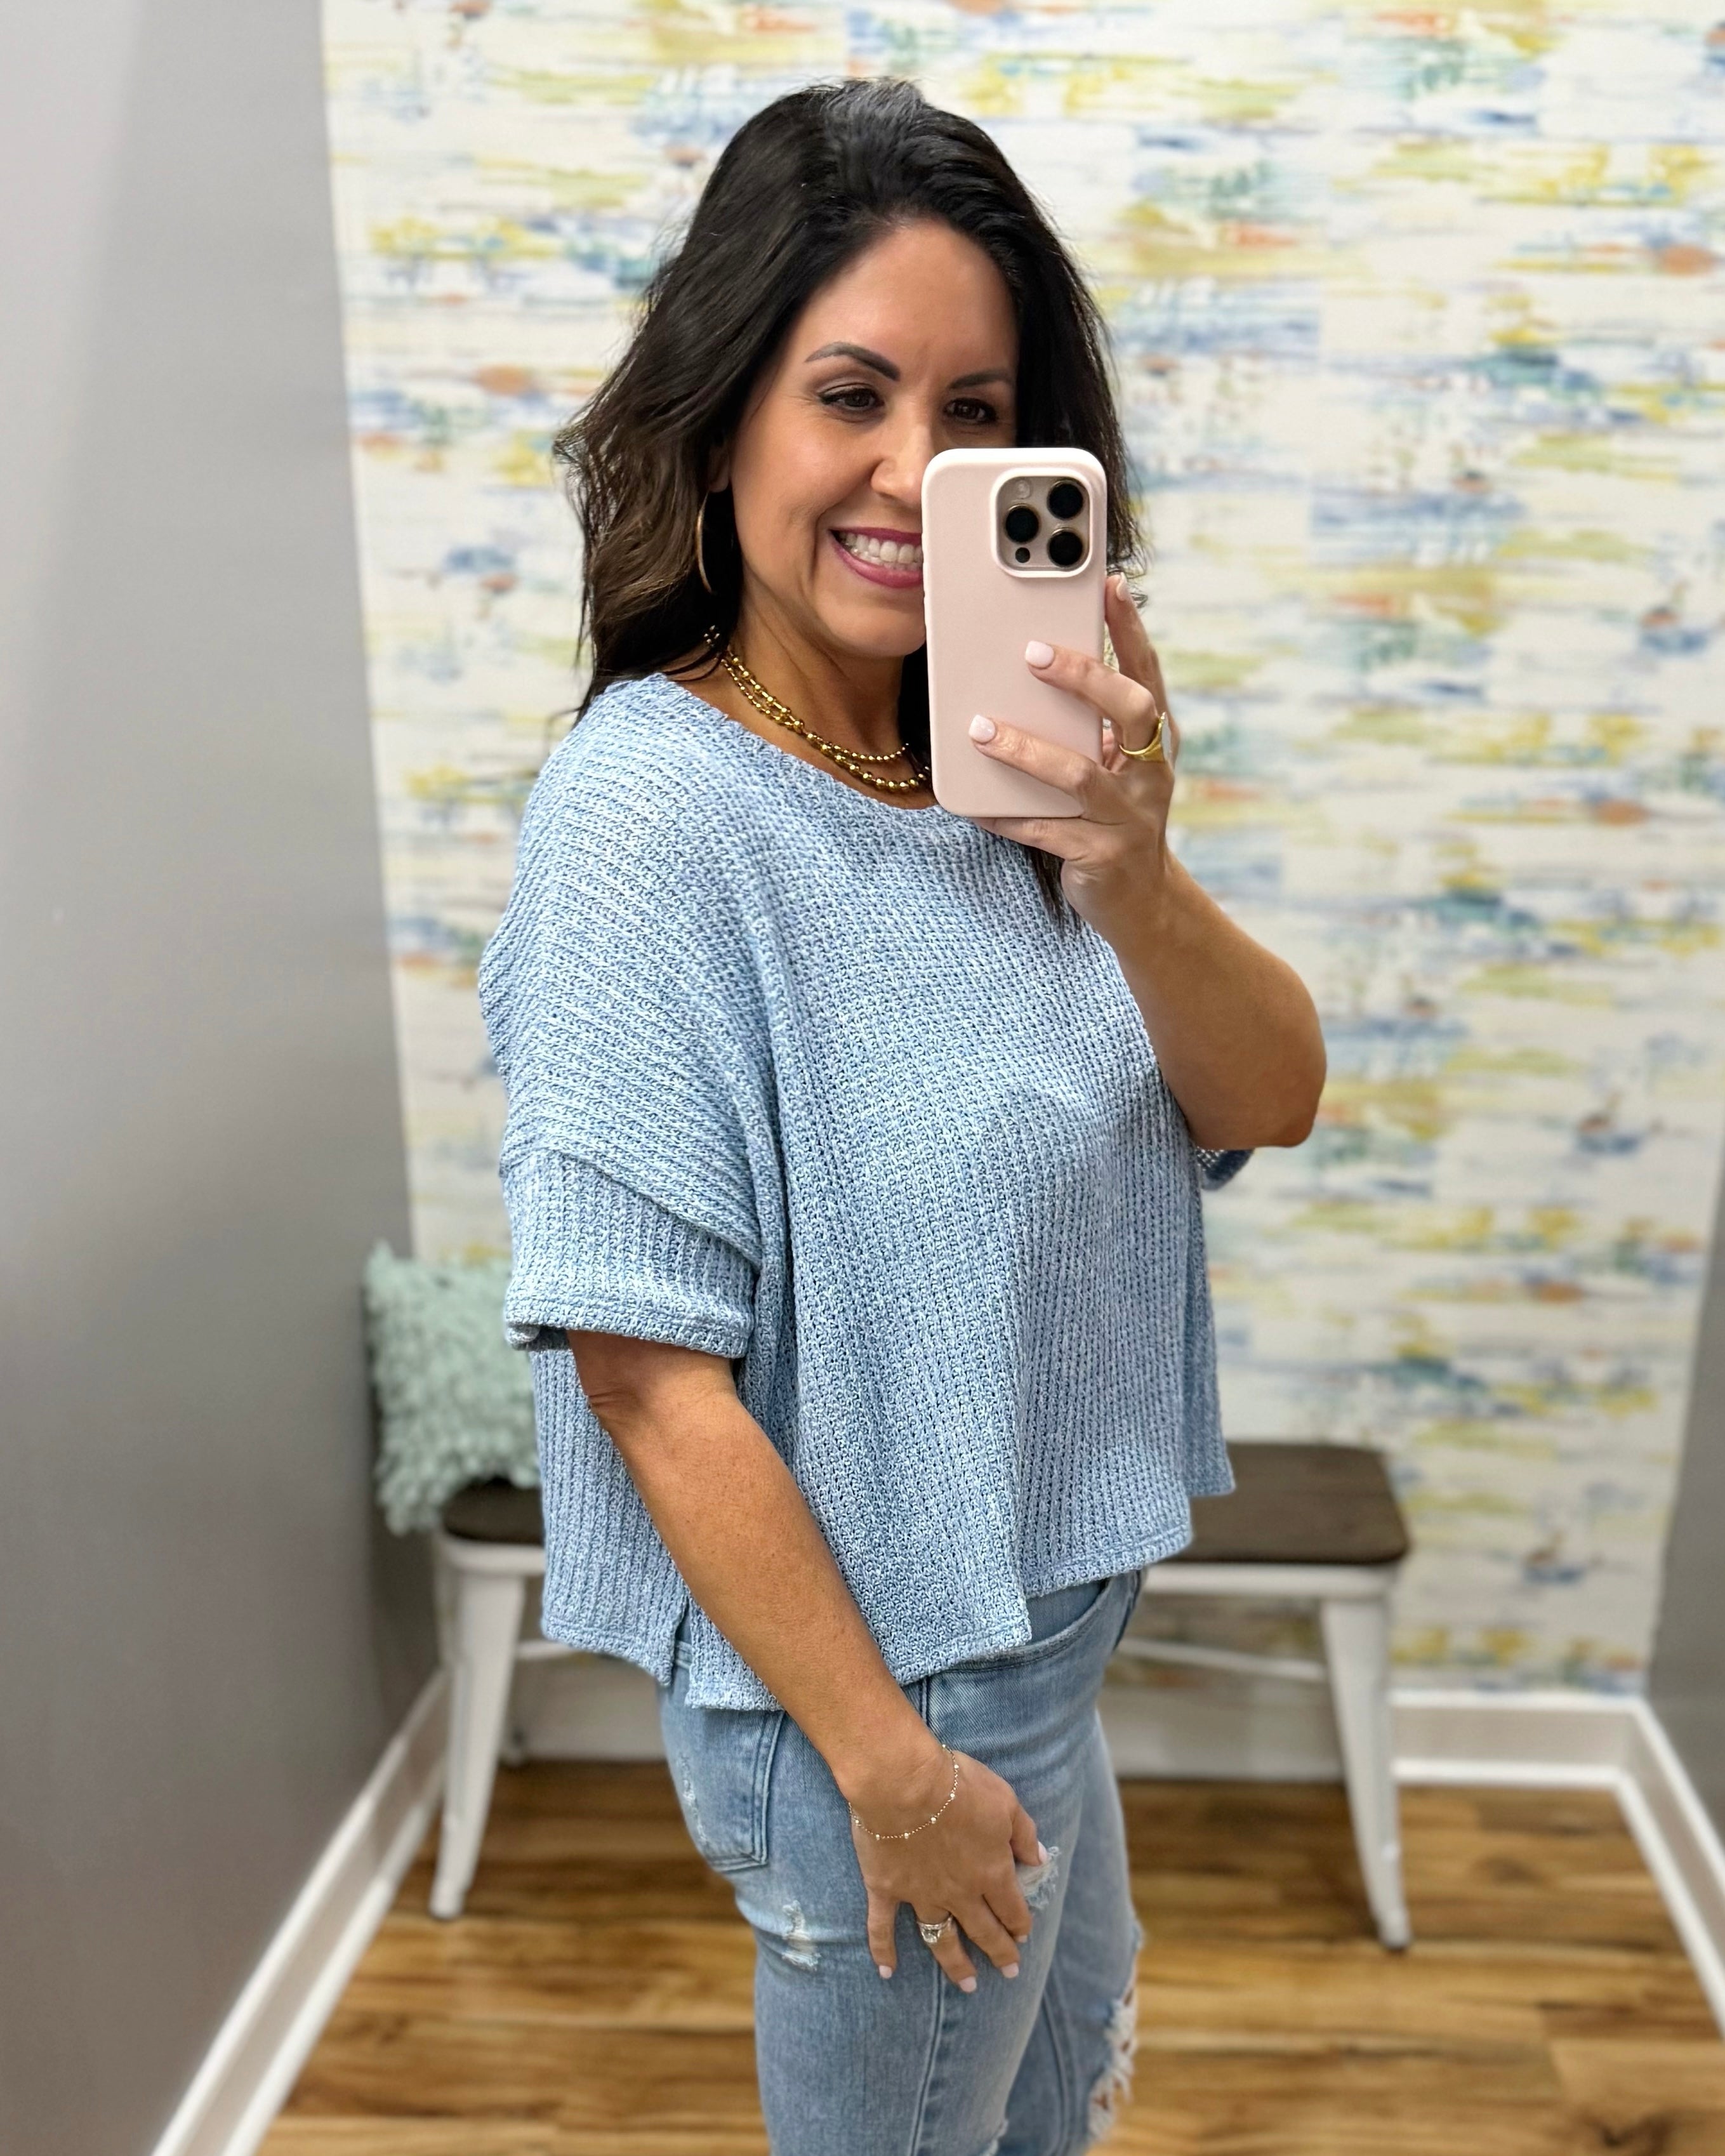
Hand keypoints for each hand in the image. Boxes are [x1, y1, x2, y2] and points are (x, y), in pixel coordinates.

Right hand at [851, 1746, 1044, 1988]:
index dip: (1020, 1924)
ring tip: (967, 1985)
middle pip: (983, 1931)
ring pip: (941, 1938)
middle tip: (1009, 1972)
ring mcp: (921, 1894)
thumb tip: (1039, 1861)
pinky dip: (883, 1951)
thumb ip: (1024, 1834)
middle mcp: (959, 1892)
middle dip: (999, 1952)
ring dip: (955, 1964)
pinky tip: (886, 1971)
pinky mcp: (886, 1888)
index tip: (1024, 1937)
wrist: (903, 1782)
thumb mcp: (1005, 1800)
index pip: (1012, 1908)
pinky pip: (882, 1927)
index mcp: (991, 1871)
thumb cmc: (958, 1785)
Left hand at [970, 574, 1181, 953]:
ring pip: (1078, 775)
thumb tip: (1032, 666)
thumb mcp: (1115, 765)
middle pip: (1131, 711)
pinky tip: (971, 802)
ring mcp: (1129, 817)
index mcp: (1157, 741)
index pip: (1147, 674)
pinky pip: (1044, 831)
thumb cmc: (1115, 816)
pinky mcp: (1100, 856)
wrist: (1140, 901)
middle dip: (1085, 678)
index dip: (1131, 629)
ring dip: (1026, 749)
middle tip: (1034, 651)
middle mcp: (1151, 774)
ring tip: (980, 730)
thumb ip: (1090, 724)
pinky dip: (1004, 815)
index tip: (1110, 585)